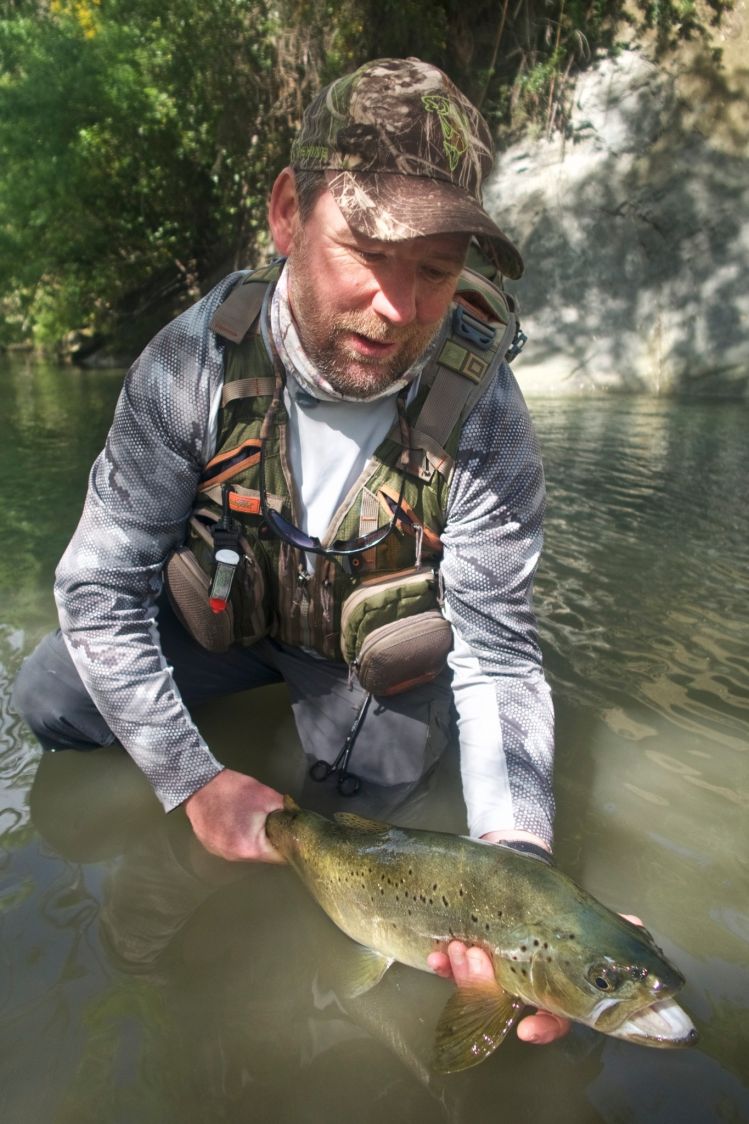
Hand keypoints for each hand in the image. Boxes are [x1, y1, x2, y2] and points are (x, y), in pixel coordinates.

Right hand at [184, 769, 285, 862]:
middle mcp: (234, 856)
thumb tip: (296, 821)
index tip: (293, 837)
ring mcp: (220, 853)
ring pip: (247, 852)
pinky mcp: (210, 847)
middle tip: (276, 826)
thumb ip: (285, 812)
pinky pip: (232, 847)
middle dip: (271, 842)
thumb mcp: (267, 796)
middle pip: (262, 855)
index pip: (278, 857)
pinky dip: (238, 838)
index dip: (288, 846)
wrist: (199, 784)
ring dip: (254, 841)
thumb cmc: (234, 790)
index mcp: (250, 847)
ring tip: (256, 823)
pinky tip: (239, 823)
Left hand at [427, 912, 644, 1045]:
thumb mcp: (583, 918)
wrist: (517, 880)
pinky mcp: (465, 959)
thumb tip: (636, 926)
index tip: (527, 1029)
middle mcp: (519, 988)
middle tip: (474, 958)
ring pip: (474, 987)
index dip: (543, 1027)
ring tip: (458, 947)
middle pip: (502, 1003)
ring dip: (461, 971)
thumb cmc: (553, 910)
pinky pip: (451, 970)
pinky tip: (439, 953)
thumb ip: (609, 929)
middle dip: (484, 986)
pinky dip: (443, 964)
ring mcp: (489, 974)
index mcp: (552, 987)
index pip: (554, 1017)